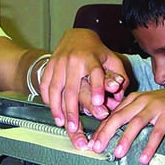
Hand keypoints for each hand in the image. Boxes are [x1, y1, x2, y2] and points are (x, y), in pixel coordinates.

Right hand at [39, 29, 127, 143]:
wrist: (76, 36)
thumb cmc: (96, 52)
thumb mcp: (112, 59)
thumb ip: (120, 77)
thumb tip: (120, 96)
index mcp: (91, 58)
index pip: (95, 73)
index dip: (97, 87)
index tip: (99, 102)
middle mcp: (73, 60)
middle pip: (71, 88)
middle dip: (72, 109)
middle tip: (74, 128)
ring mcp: (59, 63)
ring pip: (55, 88)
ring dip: (57, 108)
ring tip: (61, 123)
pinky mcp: (49, 66)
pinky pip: (45, 84)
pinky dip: (47, 98)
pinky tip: (52, 110)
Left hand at [89, 88, 164, 163]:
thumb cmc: (164, 105)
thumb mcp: (144, 106)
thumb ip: (130, 114)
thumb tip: (111, 130)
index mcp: (133, 99)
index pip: (112, 115)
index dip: (101, 129)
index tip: (92, 143)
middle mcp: (142, 100)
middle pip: (119, 116)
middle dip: (106, 133)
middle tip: (97, 147)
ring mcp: (155, 106)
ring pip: (136, 123)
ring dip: (125, 139)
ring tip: (118, 153)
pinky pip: (157, 132)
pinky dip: (149, 145)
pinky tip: (143, 157)